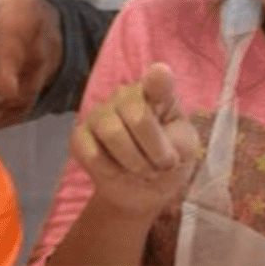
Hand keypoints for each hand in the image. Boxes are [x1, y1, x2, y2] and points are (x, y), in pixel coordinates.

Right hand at [71, 63, 198, 218]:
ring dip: (134, 162)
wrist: (143, 192)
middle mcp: (124, 96)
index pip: (157, 81)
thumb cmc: (167, 161)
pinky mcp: (79, 136)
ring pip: (112, 133)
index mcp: (155, 95)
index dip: (158, 78)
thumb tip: (158, 132)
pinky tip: (118, 171)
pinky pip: (92, 153)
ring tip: (143, 171)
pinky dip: (110, 171)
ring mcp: (99, 114)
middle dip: (154, 150)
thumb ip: (177, 138)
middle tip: (161, 166)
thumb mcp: (185, 151)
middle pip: (138, 116)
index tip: (161, 73)